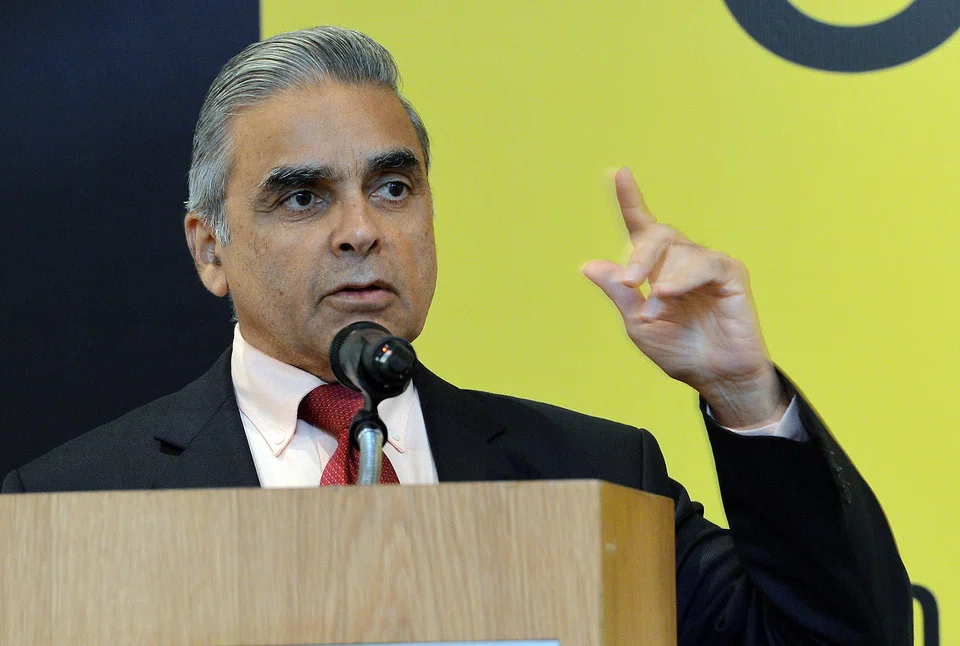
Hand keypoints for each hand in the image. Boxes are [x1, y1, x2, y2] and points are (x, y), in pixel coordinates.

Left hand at [582, 168, 788, 428]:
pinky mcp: (730, 274)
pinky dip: (682, 278)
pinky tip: (669, 294)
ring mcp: (707, 265)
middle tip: (630, 281)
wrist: (714, 376)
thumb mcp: (638, 323)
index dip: (630, 200)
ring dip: (661, 281)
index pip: (642, 228)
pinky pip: (703, 263)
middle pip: (657, 235)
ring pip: (678, 251)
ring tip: (656, 311)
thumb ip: (619, 293)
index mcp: (658, 269)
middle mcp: (682, 260)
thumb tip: (589, 266)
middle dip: (639, 255)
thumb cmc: (680, 351)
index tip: (618, 173)